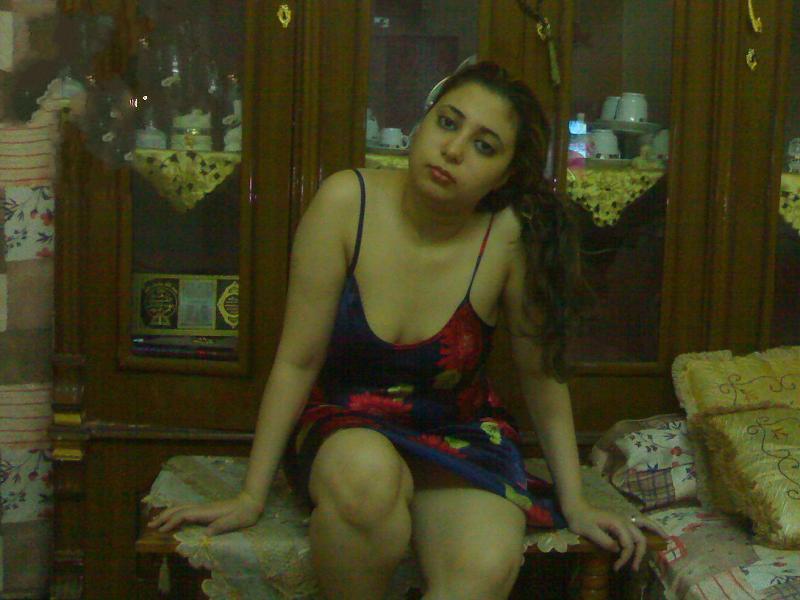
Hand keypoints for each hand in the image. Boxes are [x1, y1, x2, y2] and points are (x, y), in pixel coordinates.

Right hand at [147, 492, 263, 536]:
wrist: (250, 502)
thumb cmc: (244, 513)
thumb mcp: (235, 521)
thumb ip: (221, 526)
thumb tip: (206, 534)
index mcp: (207, 512)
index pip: (185, 515)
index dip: (172, 522)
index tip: (162, 530)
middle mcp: (202, 508)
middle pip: (179, 509)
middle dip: (164, 516)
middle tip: (150, 525)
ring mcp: (203, 508)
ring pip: (181, 508)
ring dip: (167, 513)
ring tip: (155, 520)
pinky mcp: (205, 510)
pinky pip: (186, 510)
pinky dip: (175, 513)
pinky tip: (172, 517)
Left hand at [563, 502, 659, 571]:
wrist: (575, 506)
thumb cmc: (580, 519)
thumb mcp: (588, 531)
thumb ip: (604, 541)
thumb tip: (619, 550)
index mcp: (618, 523)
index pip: (628, 545)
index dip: (625, 558)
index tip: (616, 567)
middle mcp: (625, 519)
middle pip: (639, 539)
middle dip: (639, 555)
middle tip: (634, 568)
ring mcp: (624, 517)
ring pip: (645, 524)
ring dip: (656, 532)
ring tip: (667, 539)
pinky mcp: (622, 518)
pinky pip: (641, 521)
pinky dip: (650, 525)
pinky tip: (655, 529)